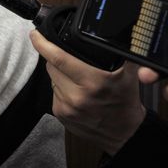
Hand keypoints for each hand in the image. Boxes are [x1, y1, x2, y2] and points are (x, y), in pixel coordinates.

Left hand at [30, 30, 145, 155]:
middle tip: (71, 59)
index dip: (43, 44)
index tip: (35, 35)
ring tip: (77, 78)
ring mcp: (67, 108)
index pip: (59, 58)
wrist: (124, 134)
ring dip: (59, 75)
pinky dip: (61, 88)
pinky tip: (75, 91)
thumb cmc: (126, 102)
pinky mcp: (61, 116)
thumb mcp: (131, 75)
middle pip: (52, 67)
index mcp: (92, 82)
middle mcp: (77, 96)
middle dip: (56, 58)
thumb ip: (127, 53)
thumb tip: (125, 33)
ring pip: (52, 80)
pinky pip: (54, 93)